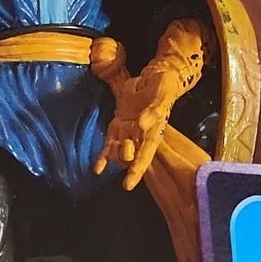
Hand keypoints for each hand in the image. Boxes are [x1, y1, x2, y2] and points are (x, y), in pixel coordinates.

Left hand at [94, 63, 185, 189]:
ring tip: (108, 155)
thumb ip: (153, 111)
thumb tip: (141, 124)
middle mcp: (141, 136)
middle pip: (130, 155)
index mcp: (154, 133)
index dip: (137, 169)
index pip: (145, 155)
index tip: (128, 184)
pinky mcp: (118, 123)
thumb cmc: (163, 88)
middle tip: (125, 146)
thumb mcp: (161, 98)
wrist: (156, 77)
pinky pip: (109, 143)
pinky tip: (97, 169)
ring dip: (113, 155)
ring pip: (118, 150)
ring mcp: (128, 131)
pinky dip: (103, 156)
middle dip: (125, 157)